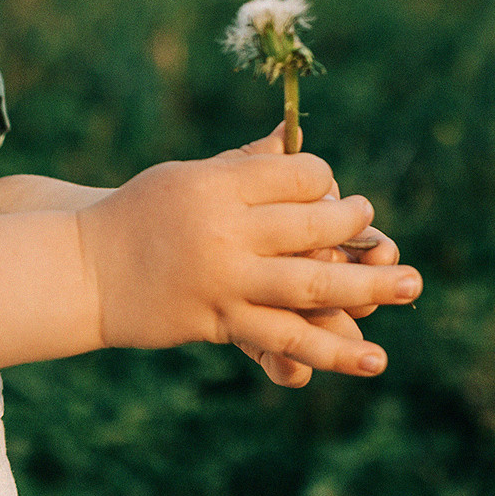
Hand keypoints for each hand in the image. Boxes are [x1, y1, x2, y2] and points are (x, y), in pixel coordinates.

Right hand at [75, 136, 419, 377]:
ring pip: (312, 286)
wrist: (83, 269)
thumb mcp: (188, 176)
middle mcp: (225, 229)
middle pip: (313, 227)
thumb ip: (243, 165)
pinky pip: (286, 339)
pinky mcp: (219, 321)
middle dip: (356, 229)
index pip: (297, 175)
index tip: (328, 194)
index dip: (323, 183)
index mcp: (218, 183)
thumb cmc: (139, 213)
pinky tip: (372, 357)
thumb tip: (291, 138)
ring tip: (411, 284)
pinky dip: (332, 351)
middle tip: (379, 239)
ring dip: (369, 287)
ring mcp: (224, 280)